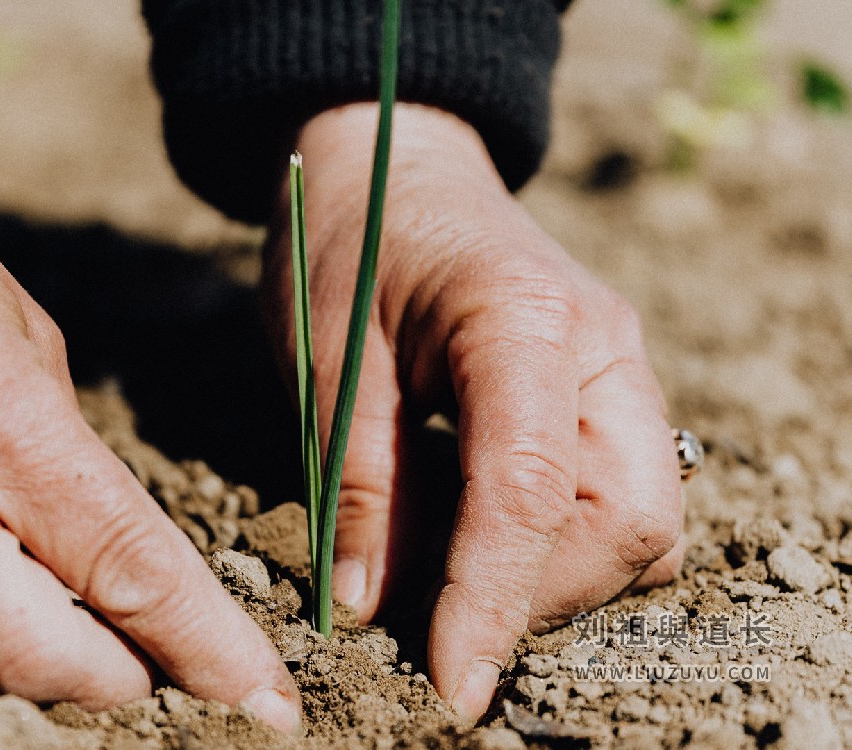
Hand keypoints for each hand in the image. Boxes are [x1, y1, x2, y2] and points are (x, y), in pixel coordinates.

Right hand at [0, 145, 299, 732]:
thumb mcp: (23, 340)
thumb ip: (67, 450)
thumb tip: (101, 537)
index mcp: (3, 426)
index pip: (133, 572)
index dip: (210, 650)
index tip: (270, 703)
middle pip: (46, 660)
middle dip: (127, 683)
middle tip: (173, 673)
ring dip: (45, 659)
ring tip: (88, 625)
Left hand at [264, 104, 683, 722]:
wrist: (393, 165)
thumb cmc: (348, 239)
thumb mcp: (330, 355)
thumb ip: (360, 480)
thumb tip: (371, 606)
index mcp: (524, 319)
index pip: (533, 490)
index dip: (494, 601)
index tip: (454, 684)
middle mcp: (603, 348)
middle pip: (628, 521)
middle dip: (540, 594)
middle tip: (442, 616)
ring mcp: (618, 368)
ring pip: (639, 521)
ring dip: (554, 575)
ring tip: (454, 572)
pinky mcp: (606, 391)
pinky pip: (618, 497)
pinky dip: (559, 543)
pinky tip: (481, 532)